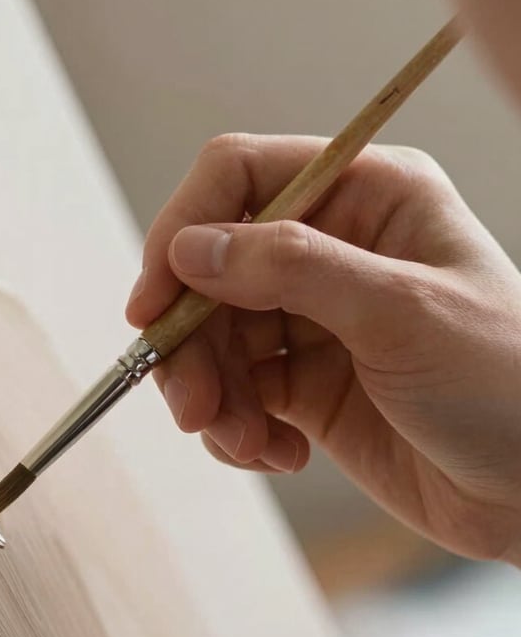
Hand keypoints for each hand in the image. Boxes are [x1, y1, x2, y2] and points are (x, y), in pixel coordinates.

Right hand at [126, 134, 520, 563]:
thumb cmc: (505, 383)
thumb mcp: (402, 314)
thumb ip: (292, 270)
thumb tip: (190, 249)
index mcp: (370, 196)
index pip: (242, 179)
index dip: (183, 232)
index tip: (152, 306)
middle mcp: (336, 249)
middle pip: (213, 271)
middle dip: (193, 343)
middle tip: (194, 409)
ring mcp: (319, 319)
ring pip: (216, 339)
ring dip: (214, 397)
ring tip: (246, 445)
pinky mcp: (311, 385)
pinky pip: (239, 394)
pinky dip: (240, 429)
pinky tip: (278, 457)